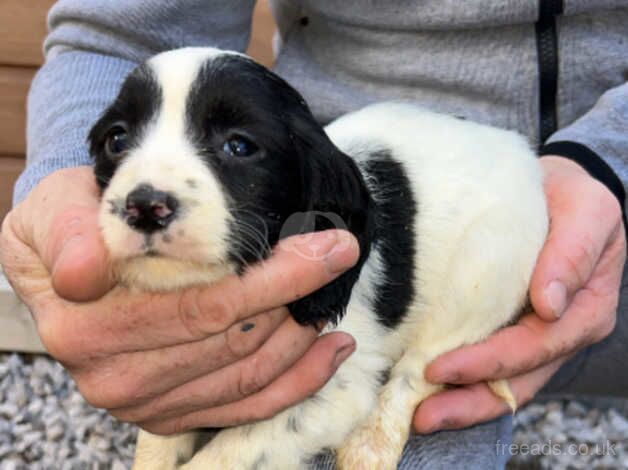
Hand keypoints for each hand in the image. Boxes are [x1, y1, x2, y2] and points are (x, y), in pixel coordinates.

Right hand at [0, 166, 358, 434]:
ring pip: (248, 373)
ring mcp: (143, 403)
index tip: (323, 243)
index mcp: (83, 326)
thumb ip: (68, 232)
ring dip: (302, 334)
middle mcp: (111, 377)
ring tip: (332, 290)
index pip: (200, 304)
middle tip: (339, 252)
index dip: (273, 275)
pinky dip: (298, 380)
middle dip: (299, 292)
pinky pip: (246, 406)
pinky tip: (330, 349)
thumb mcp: (55, 209)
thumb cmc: (73, 225)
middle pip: (233, 338)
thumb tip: (84, 271)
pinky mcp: (169, 416)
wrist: (70, 264)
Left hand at [414, 156, 625, 432]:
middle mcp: (562, 332)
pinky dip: (462, 384)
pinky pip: (490, 367)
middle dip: (469, 400)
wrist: (554, 191)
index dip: (490, 362)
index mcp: (585, 309)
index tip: (442, 367)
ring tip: (420, 418)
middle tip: (422, 415)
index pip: (537, 346)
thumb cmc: (571, 199)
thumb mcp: (586, 211)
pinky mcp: (511, 329)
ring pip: (503, 385)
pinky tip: (428, 391)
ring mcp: (536, 336)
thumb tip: (548, 305)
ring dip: (462, 404)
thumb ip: (573, 252)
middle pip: (517, 380)